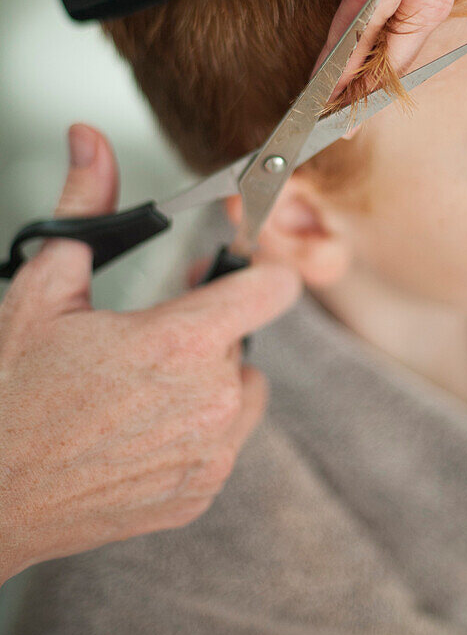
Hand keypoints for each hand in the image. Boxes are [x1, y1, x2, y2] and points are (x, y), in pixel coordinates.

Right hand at [0, 124, 299, 583]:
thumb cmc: (10, 397)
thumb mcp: (42, 289)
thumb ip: (84, 206)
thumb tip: (89, 141)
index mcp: (179, 345)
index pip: (273, 289)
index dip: (256, 271)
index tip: (236, 270)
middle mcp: (208, 403)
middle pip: (244, 337)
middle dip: (207, 327)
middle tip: (152, 335)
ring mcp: (208, 455)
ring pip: (242, 389)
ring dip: (209, 379)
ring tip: (145, 385)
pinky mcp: (200, 493)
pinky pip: (226, 441)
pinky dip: (198, 430)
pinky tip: (142, 427)